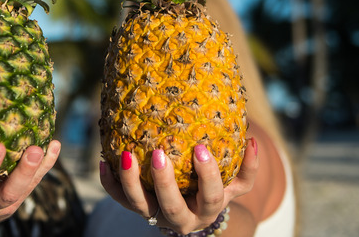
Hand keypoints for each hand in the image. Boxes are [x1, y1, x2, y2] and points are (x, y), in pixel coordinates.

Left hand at [100, 139, 258, 234]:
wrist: (192, 212)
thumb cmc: (214, 189)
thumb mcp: (234, 184)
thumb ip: (247, 167)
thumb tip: (252, 141)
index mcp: (207, 209)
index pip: (210, 196)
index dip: (207, 175)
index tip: (201, 147)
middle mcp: (181, 218)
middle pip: (171, 206)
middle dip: (164, 182)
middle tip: (159, 153)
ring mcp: (156, 215)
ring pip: (140, 205)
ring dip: (131, 181)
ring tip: (126, 154)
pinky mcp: (136, 209)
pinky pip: (118, 199)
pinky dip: (110, 182)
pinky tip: (105, 162)